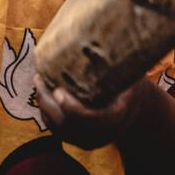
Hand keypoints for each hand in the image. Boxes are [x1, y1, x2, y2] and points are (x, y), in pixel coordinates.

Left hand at [33, 72, 156, 149]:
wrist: (135, 108)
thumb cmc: (131, 83)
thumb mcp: (131, 72)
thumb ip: (117, 63)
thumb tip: (103, 34)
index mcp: (118, 118)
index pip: (91, 120)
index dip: (72, 109)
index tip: (58, 90)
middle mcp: (103, 135)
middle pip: (69, 125)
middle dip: (50, 102)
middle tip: (39, 78)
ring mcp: (88, 140)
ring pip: (58, 128)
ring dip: (44, 104)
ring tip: (38, 80)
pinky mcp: (76, 139)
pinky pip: (55, 128)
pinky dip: (46, 111)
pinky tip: (41, 91)